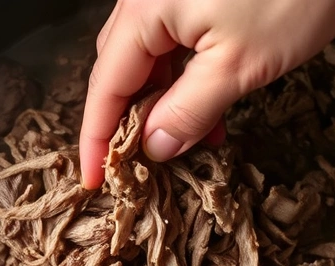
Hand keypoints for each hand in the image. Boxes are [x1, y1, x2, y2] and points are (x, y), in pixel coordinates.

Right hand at [79, 0, 334, 188]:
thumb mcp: (240, 65)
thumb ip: (190, 111)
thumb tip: (154, 148)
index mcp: (145, 12)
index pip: (106, 86)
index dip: (97, 139)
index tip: (94, 181)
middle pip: (120, 69)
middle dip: (131, 121)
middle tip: (145, 167)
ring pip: (149, 56)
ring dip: (164, 102)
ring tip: (196, 140)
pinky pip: (175, 39)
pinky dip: (185, 76)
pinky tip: (213, 103)